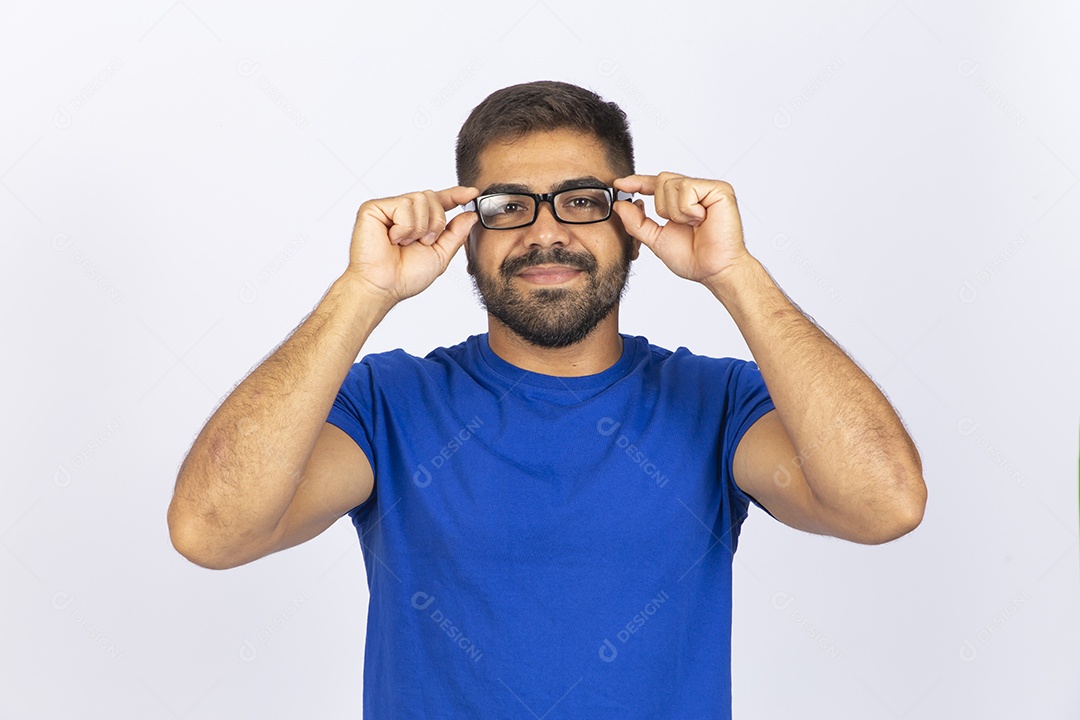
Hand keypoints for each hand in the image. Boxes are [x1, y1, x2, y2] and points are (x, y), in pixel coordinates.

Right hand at [343, 186, 478, 303]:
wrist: (385, 287)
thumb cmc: (406, 275)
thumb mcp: (441, 254)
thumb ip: (456, 233)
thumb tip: (471, 215)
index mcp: (418, 221)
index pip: (439, 201)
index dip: (456, 194)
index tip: (473, 193)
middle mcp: (402, 211)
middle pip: (431, 196)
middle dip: (436, 222)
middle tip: (423, 242)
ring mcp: (387, 208)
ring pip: (419, 199)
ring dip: (419, 227)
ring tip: (404, 243)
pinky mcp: (373, 208)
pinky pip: (403, 205)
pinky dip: (404, 227)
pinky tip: (392, 239)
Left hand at [612, 172, 751, 285]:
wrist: (713, 270)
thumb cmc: (692, 258)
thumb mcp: (655, 239)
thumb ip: (636, 222)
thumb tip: (620, 205)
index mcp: (680, 201)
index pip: (655, 184)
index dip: (637, 182)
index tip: (619, 184)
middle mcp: (695, 192)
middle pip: (661, 180)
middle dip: (662, 207)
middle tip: (681, 224)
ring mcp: (707, 189)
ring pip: (672, 183)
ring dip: (676, 211)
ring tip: (694, 224)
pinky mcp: (719, 189)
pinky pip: (687, 188)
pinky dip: (688, 209)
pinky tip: (701, 220)